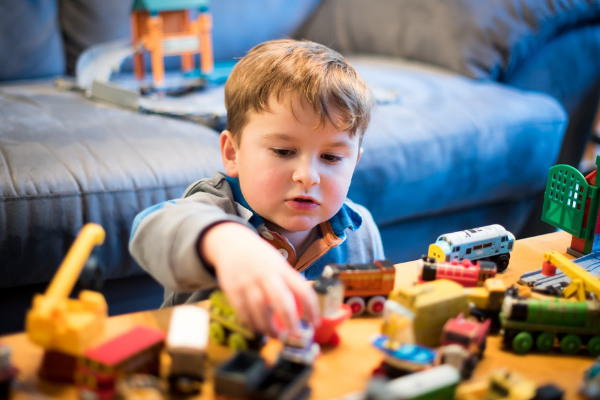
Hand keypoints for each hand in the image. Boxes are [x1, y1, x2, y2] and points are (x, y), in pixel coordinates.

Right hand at [201, 222, 320, 335]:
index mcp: (281, 269)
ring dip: (268, 327)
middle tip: (295, 336)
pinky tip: (258, 327)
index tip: (316, 323)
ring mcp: (248, 282)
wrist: (231, 242)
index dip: (311, 308)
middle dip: (290, 321)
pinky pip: (243, 311)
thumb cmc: (260, 257)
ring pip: (260, 309)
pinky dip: (251, 323)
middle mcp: (265, 274)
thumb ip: (288, 283)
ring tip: (275, 335)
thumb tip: (303, 309)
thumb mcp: (277, 263)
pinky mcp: (232, 289)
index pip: (302, 289)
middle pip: (281, 300)